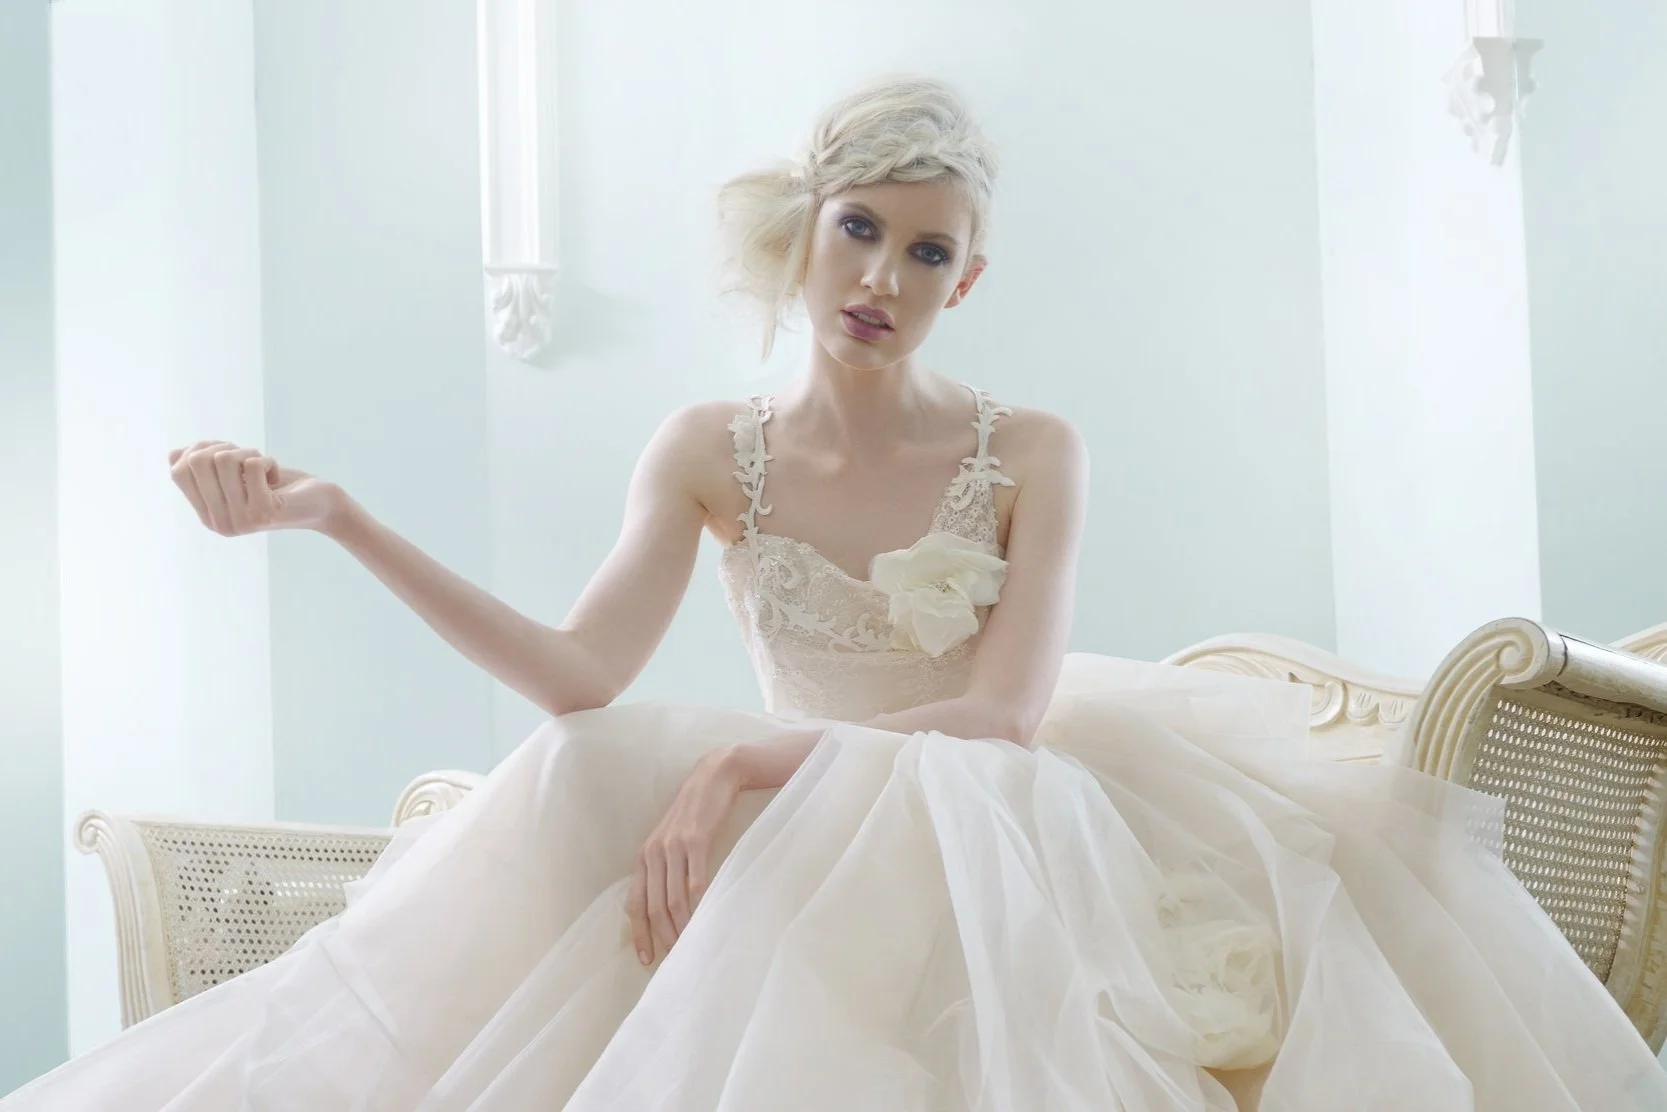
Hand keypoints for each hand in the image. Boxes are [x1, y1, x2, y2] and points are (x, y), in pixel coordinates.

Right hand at [168, 441, 343, 535]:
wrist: (320, 503)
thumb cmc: (277, 484)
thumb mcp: (236, 473)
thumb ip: (206, 465)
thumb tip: (175, 454)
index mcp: (207, 516)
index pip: (178, 470)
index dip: (199, 449)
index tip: (225, 451)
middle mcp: (219, 524)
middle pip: (197, 461)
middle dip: (224, 447)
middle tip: (247, 458)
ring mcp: (240, 521)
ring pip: (224, 459)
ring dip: (249, 453)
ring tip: (263, 469)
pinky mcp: (263, 513)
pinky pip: (253, 464)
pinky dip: (268, 461)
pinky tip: (276, 478)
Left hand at [627, 748, 741, 966]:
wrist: (714, 777)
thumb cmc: (695, 814)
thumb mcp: (671, 841)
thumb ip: (665, 870)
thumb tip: (667, 909)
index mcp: (644, 857)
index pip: (634, 904)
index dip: (640, 934)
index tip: (647, 959)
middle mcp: (653, 853)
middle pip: (653, 906)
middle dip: (664, 935)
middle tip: (676, 957)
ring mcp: (674, 845)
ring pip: (673, 897)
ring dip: (683, 924)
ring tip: (692, 943)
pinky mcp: (696, 838)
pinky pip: (695, 877)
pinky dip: (699, 899)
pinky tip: (704, 913)